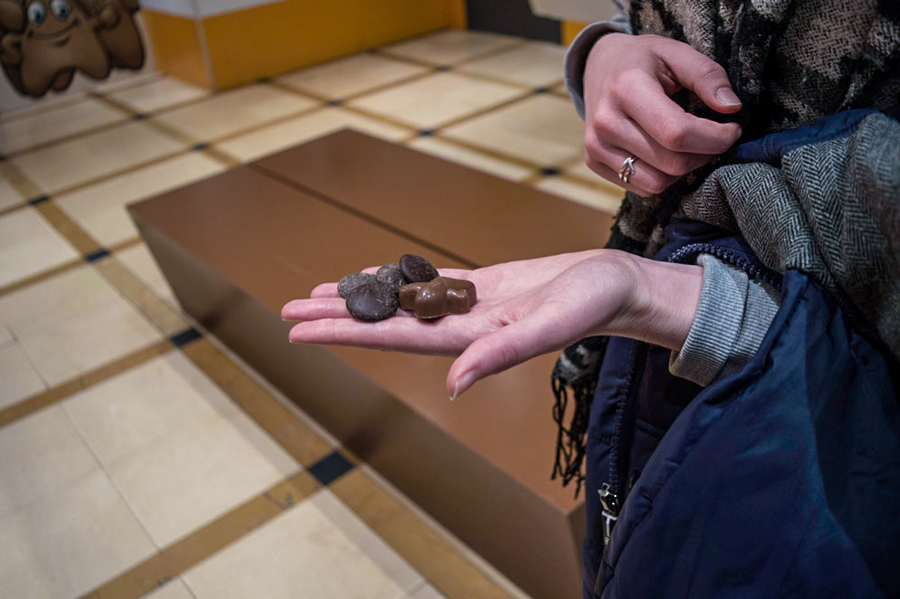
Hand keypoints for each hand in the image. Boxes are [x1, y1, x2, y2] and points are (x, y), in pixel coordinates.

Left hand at [281, 250, 701, 398]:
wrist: (614, 287)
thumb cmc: (591, 304)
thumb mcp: (548, 326)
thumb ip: (500, 354)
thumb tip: (453, 385)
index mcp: (468, 339)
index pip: (391, 338)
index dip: (344, 334)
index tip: (299, 331)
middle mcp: (459, 328)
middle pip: (385, 322)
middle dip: (336, 317)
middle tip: (288, 309)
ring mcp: (467, 308)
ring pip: (401, 303)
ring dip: (360, 300)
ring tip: (318, 294)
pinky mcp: (480, 289)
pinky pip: (427, 285)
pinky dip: (397, 281)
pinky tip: (375, 278)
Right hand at [583, 33, 742, 195]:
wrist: (597, 67)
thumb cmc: (643, 59)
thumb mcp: (676, 52)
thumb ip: (707, 75)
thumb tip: (732, 107)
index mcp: (627, 89)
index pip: (678, 134)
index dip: (715, 139)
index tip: (733, 129)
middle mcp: (606, 122)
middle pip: (672, 163)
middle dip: (705, 155)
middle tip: (715, 139)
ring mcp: (596, 146)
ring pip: (657, 183)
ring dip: (684, 170)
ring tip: (690, 147)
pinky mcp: (594, 162)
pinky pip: (641, 187)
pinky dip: (662, 176)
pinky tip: (666, 153)